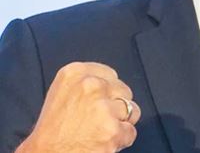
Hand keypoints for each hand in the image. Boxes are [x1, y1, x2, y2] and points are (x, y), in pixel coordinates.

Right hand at [17, 62, 140, 152]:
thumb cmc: (50, 132)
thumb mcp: (62, 93)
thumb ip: (85, 84)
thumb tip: (110, 83)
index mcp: (75, 73)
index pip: (110, 74)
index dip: (108, 91)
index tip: (100, 101)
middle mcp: (90, 85)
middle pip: (124, 90)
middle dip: (116, 106)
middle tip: (96, 121)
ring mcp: (103, 107)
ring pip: (132, 110)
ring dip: (120, 123)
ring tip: (99, 132)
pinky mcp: (112, 129)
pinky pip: (131, 132)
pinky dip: (121, 141)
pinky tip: (102, 143)